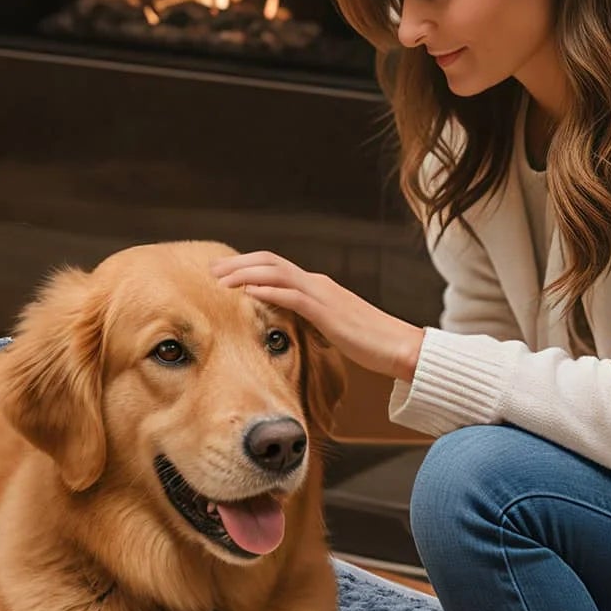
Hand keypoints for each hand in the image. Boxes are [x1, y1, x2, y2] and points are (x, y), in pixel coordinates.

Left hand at [210, 251, 424, 382]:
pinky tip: (247, 293)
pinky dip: (268, 291)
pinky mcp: (327, 312)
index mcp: (317, 286)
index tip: (222, 271)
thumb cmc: (368, 341)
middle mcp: (317, 283)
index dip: (246, 265)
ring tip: (220, 280)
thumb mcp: (331, 327)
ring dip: (245, 274)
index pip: (275, 267)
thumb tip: (288, 325)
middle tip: (210, 269)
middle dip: (238, 263)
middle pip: (270, 262)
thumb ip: (309, 320)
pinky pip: (292, 297)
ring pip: (276, 274)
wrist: (400, 347)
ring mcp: (323, 295)